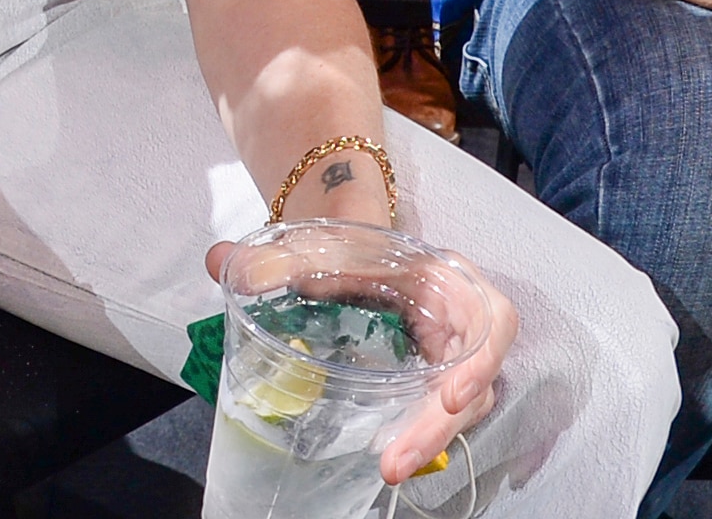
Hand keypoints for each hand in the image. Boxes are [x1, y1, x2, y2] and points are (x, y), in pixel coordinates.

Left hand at [196, 240, 514, 482]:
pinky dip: (419, 434)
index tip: (452, 396)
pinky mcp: (435, 374)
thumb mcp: (314, 247)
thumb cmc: (344, 244)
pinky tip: (390, 457)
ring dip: (429, 438)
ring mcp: (451, 350)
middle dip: (440, 423)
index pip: (493, 318)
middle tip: (397, 459)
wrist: (347, 246)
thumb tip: (218, 261)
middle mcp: (460, 317)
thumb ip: (269, 255)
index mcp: (446, 277)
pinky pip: (439, 409)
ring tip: (389, 467)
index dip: (481, 359)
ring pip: (462, 403)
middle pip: (476, 376)